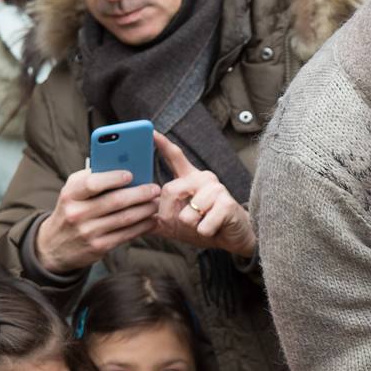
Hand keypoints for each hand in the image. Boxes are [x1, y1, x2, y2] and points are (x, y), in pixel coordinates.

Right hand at [34, 166, 160, 273]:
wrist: (54, 246)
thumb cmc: (71, 210)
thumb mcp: (72, 192)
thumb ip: (92, 178)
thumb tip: (122, 165)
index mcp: (70, 194)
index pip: (92, 183)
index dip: (114, 178)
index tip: (131, 174)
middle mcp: (77, 213)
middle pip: (115, 201)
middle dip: (140, 193)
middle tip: (155, 188)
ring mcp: (88, 232)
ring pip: (125, 218)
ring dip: (145, 210)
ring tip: (156, 203)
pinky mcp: (99, 247)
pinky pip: (126, 234)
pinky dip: (142, 226)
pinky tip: (151, 219)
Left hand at [152, 133, 256, 257]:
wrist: (234, 237)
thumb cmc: (205, 226)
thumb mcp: (176, 223)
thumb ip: (156, 218)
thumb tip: (135, 217)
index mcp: (190, 179)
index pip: (175, 157)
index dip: (163, 145)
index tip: (151, 132)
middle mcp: (203, 178)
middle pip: (170, 190)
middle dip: (169, 214)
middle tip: (182, 224)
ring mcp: (216, 189)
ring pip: (186, 213)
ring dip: (191, 227)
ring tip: (203, 224)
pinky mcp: (227, 203)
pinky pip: (202, 225)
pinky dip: (204, 233)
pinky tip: (214, 228)